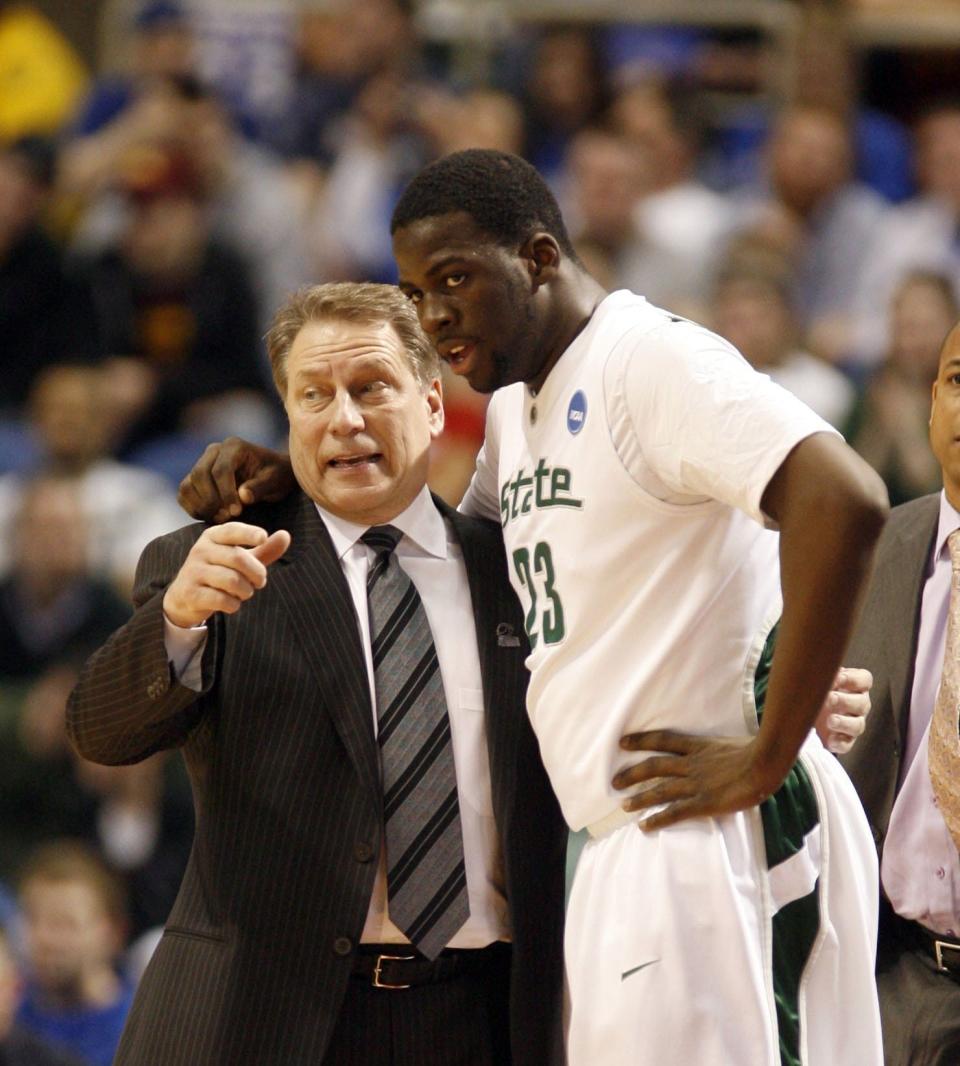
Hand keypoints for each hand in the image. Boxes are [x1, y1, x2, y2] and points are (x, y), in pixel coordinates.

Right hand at [162, 523, 290, 627]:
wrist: (184, 597)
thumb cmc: (218, 572)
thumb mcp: (240, 559)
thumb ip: (264, 550)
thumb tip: (286, 535)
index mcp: (213, 537)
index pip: (232, 530)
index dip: (249, 533)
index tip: (263, 538)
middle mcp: (200, 550)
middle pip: (238, 558)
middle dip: (257, 573)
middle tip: (260, 582)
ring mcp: (193, 571)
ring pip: (232, 580)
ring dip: (246, 591)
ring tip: (245, 592)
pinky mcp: (191, 592)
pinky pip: (222, 599)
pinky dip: (234, 604)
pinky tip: (232, 603)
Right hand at [177, 437, 296, 521]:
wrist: (272, 475)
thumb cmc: (277, 476)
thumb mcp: (276, 481)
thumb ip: (260, 487)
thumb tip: (243, 495)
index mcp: (234, 446)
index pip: (221, 470)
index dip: (226, 493)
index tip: (237, 512)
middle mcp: (214, 451)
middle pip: (200, 475)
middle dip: (212, 500)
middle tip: (227, 517)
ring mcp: (202, 463)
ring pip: (188, 484)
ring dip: (201, 505)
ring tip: (220, 518)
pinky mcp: (195, 478)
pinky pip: (184, 493)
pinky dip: (192, 507)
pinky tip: (210, 516)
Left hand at [613, 731, 772, 830]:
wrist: (765, 764)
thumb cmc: (757, 752)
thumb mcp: (732, 742)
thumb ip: (719, 748)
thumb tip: (722, 750)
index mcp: (698, 746)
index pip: (663, 740)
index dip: (641, 740)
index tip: (623, 742)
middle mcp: (691, 764)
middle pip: (654, 766)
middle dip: (632, 774)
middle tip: (615, 781)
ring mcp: (696, 783)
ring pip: (660, 790)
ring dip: (640, 798)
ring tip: (623, 805)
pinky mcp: (703, 802)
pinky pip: (674, 812)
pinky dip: (657, 819)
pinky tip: (644, 826)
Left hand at [814, 667, 870, 754]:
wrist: (811, 712)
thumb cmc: (817, 689)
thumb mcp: (818, 679)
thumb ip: (820, 675)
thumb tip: (815, 673)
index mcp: (855, 686)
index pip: (864, 680)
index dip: (853, 678)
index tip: (838, 677)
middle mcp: (859, 704)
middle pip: (862, 703)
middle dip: (845, 700)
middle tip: (830, 698)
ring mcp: (853, 723)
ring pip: (857, 725)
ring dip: (844, 722)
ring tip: (830, 720)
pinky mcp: (845, 740)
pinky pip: (847, 744)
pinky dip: (840, 743)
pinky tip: (830, 740)